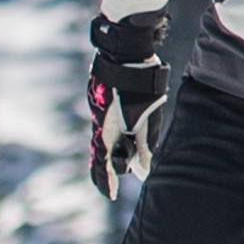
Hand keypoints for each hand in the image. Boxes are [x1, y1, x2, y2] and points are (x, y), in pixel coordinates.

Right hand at [84, 12, 166, 199]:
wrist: (124, 48)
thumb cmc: (139, 83)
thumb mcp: (146, 116)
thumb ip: (144, 143)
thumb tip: (143, 169)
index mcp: (105, 128)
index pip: (102, 163)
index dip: (106, 181)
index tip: (110, 195)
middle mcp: (97, 120)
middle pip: (100, 152)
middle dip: (109, 167)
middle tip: (115, 180)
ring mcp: (97, 107)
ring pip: (103, 136)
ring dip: (112, 149)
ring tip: (125, 158)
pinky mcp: (101, 96)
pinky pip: (105, 122)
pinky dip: (112, 133)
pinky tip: (123, 131)